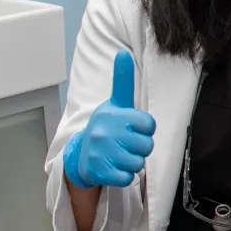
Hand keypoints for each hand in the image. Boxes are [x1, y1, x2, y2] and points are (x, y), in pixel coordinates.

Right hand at [62, 51, 156, 188]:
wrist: (81, 155)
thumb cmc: (106, 127)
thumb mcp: (115, 103)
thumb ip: (122, 80)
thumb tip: (122, 53)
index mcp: (113, 114)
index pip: (149, 125)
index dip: (145, 129)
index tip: (134, 128)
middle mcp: (105, 132)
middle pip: (147, 145)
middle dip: (140, 147)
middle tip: (126, 144)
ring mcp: (102, 153)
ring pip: (138, 163)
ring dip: (133, 162)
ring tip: (120, 155)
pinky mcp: (101, 172)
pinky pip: (127, 177)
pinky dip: (125, 175)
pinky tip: (115, 167)